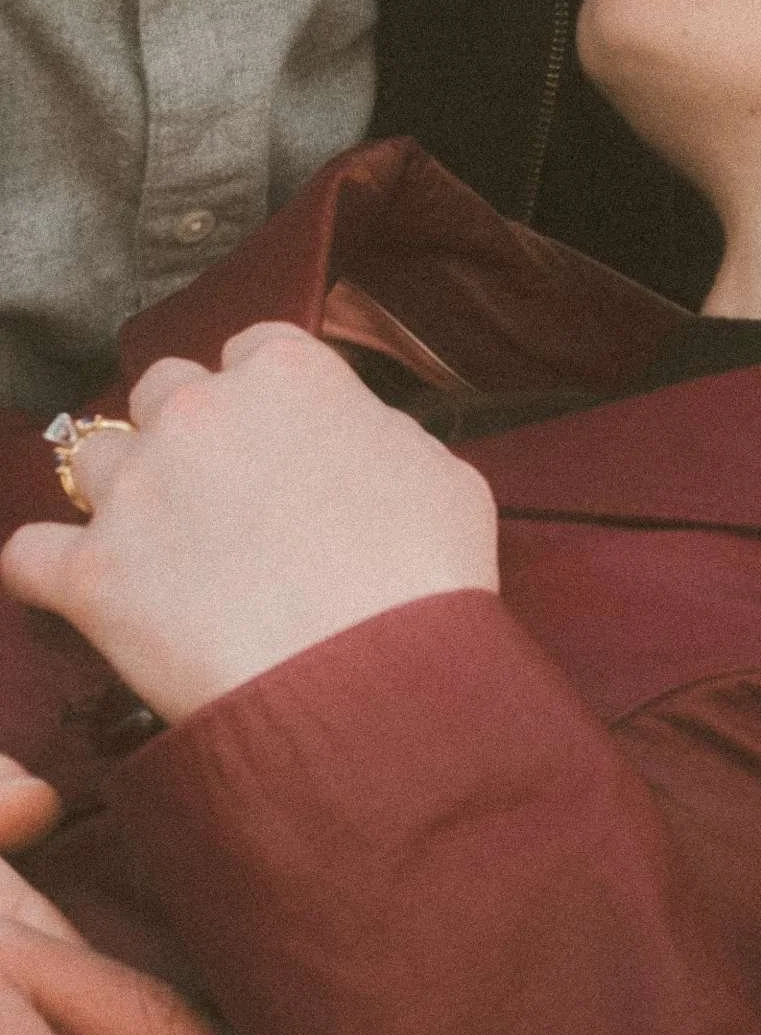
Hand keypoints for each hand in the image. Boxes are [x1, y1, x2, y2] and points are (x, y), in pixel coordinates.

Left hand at [3, 324, 498, 722]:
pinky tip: (88, 590)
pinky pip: (29, 554)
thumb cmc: (426, 582)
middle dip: (188, 433)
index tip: (283, 443)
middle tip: (226, 498)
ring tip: (165, 552)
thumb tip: (353, 441)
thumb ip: (380, 435)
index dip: (268, 399)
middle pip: (163, 389)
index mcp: (287, 375)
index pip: (253, 351)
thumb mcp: (444, 476)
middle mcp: (196, 412)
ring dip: (125, 494)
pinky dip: (52, 570)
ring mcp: (135, 490)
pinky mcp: (90, 575)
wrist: (371, 683)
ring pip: (94, 459)